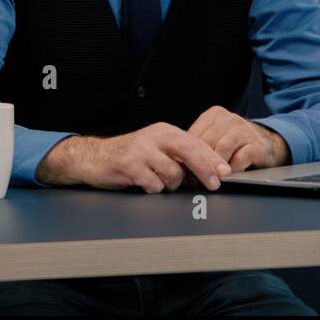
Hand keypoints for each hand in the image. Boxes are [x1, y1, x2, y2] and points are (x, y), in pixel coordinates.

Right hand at [36, 123, 231, 192]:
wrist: (93, 157)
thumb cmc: (128, 156)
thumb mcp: (155, 149)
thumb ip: (178, 155)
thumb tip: (207, 171)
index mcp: (164, 131)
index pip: (195, 143)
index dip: (212, 159)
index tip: (225, 173)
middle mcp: (154, 137)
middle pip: (189, 151)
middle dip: (205, 170)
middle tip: (214, 185)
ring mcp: (141, 150)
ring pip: (172, 172)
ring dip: (171, 184)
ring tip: (159, 182)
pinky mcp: (129, 165)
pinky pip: (153, 184)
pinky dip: (154, 189)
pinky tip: (145, 184)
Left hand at [186, 106, 289, 172]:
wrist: (267, 144)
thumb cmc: (235, 145)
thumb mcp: (215, 139)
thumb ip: (199, 147)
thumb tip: (178, 165)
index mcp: (214, 116)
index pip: (194, 135)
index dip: (187, 155)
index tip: (184, 170)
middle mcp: (229, 119)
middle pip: (206, 142)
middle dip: (200, 163)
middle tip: (196, 179)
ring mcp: (244, 130)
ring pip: (222, 148)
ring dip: (216, 166)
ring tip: (213, 178)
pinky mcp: (257, 144)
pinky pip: (240, 158)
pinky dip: (233, 169)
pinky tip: (231, 174)